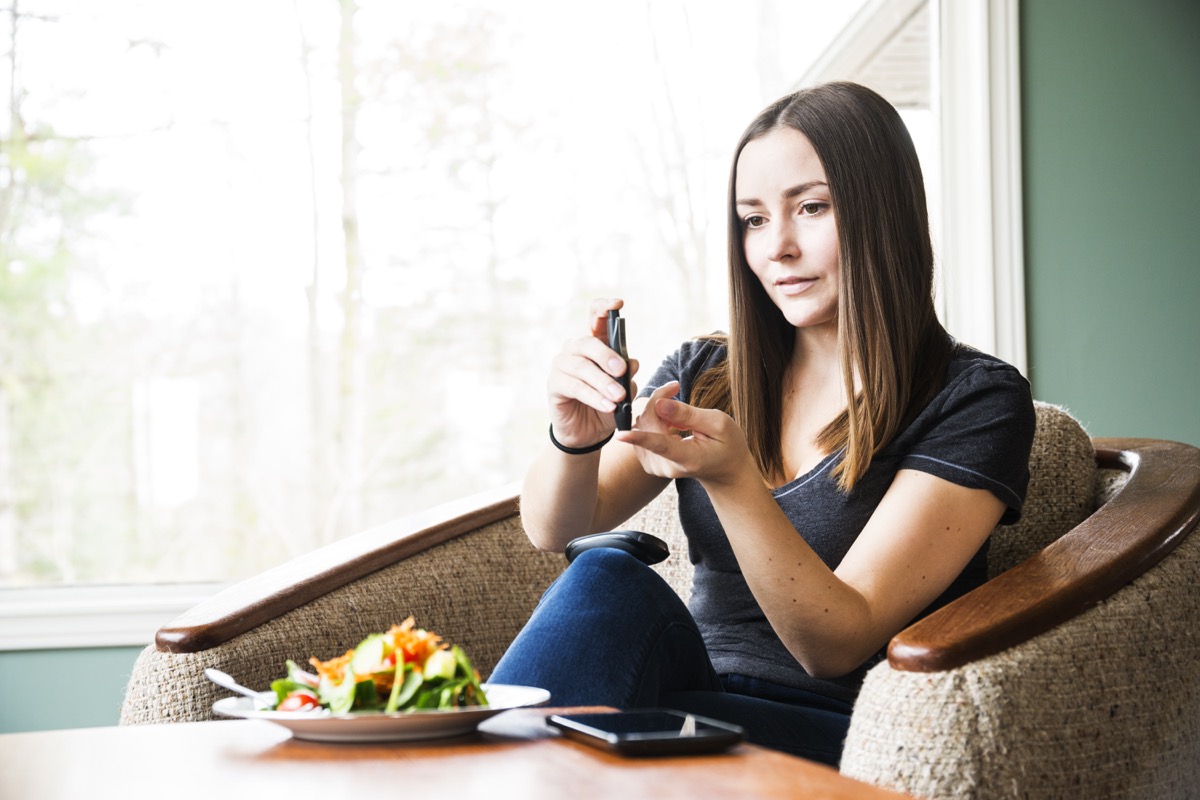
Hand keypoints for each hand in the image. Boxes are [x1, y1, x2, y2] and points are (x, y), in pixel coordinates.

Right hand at [546, 298, 638, 449]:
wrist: (589, 433)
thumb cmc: (607, 404)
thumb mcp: (624, 391)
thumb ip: (628, 376)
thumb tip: (632, 362)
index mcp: (595, 344)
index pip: (595, 318)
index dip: (604, 308)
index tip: (618, 304)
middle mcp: (576, 349)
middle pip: (588, 343)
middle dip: (607, 356)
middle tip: (622, 371)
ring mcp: (562, 365)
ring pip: (582, 368)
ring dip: (603, 383)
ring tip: (618, 397)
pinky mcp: (554, 384)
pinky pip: (575, 386)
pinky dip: (593, 397)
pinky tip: (607, 406)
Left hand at [617, 382, 754, 487]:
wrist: (724, 470)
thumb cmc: (727, 444)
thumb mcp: (718, 423)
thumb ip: (688, 414)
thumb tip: (660, 405)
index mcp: (687, 458)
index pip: (660, 446)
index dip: (639, 438)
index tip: (621, 435)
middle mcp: (666, 466)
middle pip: (647, 424)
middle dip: (657, 401)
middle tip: (674, 387)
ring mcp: (655, 466)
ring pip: (641, 424)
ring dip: (656, 410)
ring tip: (679, 410)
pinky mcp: (648, 462)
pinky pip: (641, 430)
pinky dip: (653, 419)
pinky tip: (671, 422)